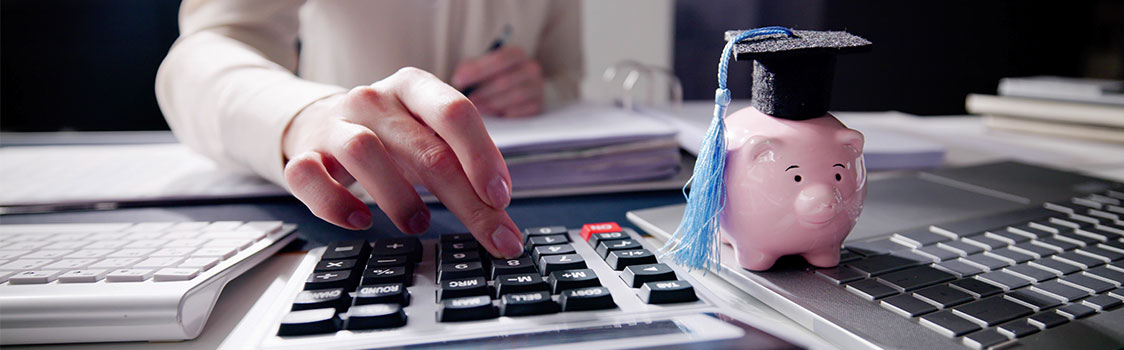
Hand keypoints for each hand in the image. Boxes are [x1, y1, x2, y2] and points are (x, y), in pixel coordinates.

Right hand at [281, 67, 523, 257]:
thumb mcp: (430, 137)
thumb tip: (502, 219)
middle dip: (465, 198)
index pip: (456, 113)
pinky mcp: (304, 155)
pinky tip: (360, 221)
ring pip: (364, 153)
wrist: (320, 123)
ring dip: (399, 197)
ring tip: (419, 223)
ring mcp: (336, 125)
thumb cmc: (390, 135)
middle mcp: (374, 99)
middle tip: (490, 233)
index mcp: (413, 87)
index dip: (483, 157)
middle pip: (425, 148)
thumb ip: (467, 168)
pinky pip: (309, 176)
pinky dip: (334, 203)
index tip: (502, 198)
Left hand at [451, 46, 543, 117]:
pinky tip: (494, 114)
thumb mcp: (480, 67)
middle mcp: (531, 69)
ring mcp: (537, 88)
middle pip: (505, 80)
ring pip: (515, 97)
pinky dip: (506, 113)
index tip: (458, 80)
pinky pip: (523, 111)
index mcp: (516, 54)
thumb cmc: (492, 77)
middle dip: (483, 91)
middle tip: (467, 100)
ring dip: (492, 104)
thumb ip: (468, 68)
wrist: (516, 90)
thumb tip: (459, 79)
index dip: (477, 70)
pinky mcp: (538, 106)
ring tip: (477, 108)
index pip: (499, 59)